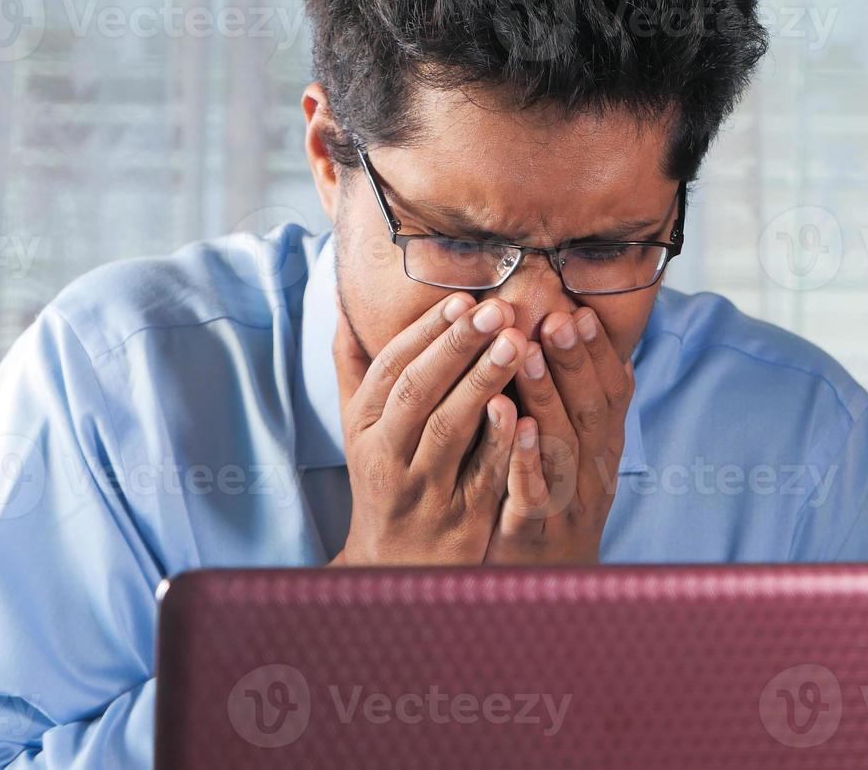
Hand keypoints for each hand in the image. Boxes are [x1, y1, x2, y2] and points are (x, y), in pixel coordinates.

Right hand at [328, 290, 526, 565]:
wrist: (394, 568)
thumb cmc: (384, 479)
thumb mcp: (359, 427)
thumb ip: (355, 366)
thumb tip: (344, 300)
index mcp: (365, 427)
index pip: (392, 369)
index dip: (425, 333)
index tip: (461, 300)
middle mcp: (388, 457)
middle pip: (419, 392)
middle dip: (457, 347)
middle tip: (496, 310)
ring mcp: (425, 489)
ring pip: (450, 429)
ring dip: (482, 383)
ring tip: (517, 343)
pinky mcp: (462, 519)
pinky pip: (482, 475)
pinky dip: (501, 442)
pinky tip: (524, 409)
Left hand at [485, 306, 634, 563]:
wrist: (545, 591)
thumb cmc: (552, 508)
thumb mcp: (576, 457)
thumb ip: (582, 409)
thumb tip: (603, 350)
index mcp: (603, 450)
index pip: (609, 394)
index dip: (597, 353)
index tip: (580, 310)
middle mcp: (595, 474)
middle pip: (590, 411)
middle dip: (574, 361)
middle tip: (556, 316)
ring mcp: (570, 506)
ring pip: (564, 445)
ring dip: (546, 395)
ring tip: (523, 352)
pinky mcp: (537, 534)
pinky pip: (537, 493)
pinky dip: (529, 458)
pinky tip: (516, 426)